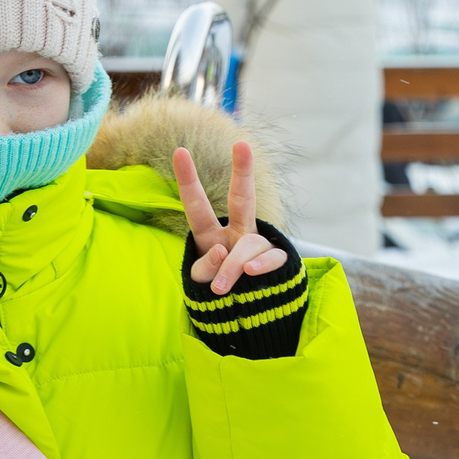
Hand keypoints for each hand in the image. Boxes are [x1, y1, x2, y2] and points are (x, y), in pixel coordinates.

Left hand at [174, 139, 286, 294]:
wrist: (253, 315)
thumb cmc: (221, 295)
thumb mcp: (202, 284)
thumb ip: (206, 269)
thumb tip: (223, 252)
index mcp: (212, 236)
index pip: (197, 206)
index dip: (188, 179)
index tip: (180, 150)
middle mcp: (236, 234)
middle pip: (242, 199)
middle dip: (242, 172)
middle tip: (241, 144)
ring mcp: (259, 247)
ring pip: (248, 244)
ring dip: (234, 265)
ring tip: (222, 287)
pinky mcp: (278, 261)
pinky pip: (272, 256)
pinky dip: (260, 264)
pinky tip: (251, 273)